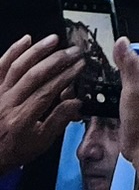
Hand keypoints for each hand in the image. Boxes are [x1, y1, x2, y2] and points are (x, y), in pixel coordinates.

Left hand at [0, 34, 82, 168]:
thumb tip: (76, 103)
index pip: (48, 90)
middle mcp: (9, 103)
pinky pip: (2, 65)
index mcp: (22, 119)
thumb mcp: (40, 143)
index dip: (66, 75)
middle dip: (57, 60)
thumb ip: (59, 121)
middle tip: (73, 52)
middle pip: (35, 75)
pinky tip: (26, 39)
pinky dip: (13, 50)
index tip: (79, 66)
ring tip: (54, 39)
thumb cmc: (12, 150)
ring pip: (18, 66)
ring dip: (37, 50)